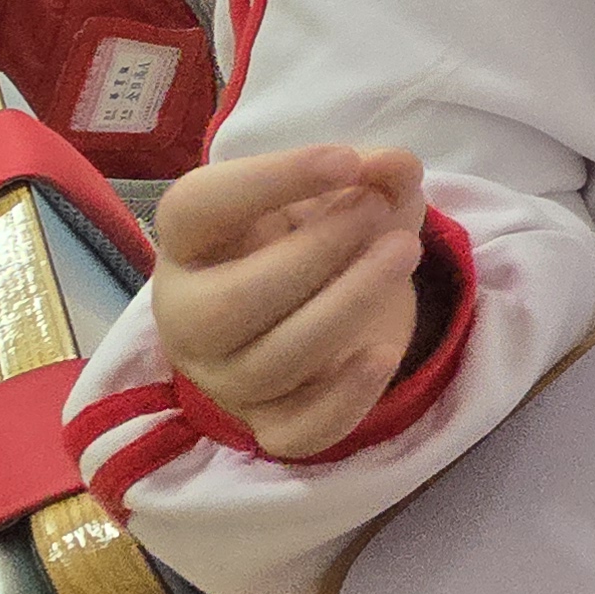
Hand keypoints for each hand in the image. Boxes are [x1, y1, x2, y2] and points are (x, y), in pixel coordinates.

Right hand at [151, 144, 432, 459]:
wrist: (325, 303)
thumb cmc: (315, 236)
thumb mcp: (344, 192)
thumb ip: (371, 173)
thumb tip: (394, 166)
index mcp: (190, 243)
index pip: (194, 210)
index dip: (267, 181)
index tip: (344, 159)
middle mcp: (189, 316)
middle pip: (228, 305)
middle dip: (314, 255)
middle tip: (377, 211)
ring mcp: (225, 378)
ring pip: (269, 365)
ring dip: (345, 308)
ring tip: (404, 251)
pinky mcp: (269, 425)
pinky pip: (296, 434)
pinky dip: (344, 399)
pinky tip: (383, 352)